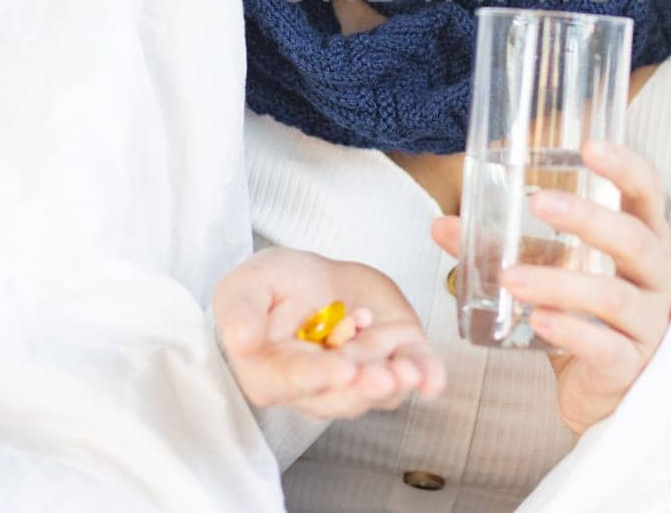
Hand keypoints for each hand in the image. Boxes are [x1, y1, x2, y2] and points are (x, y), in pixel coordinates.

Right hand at [212, 246, 446, 419]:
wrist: (319, 277)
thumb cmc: (275, 284)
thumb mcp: (248, 284)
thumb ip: (240, 310)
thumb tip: (238, 339)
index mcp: (272, 372)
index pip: (294, 380)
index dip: (318, 375)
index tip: (341, 367)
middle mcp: (317, 386)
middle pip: (340, 394)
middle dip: (364, 386)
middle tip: (383, 376)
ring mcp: (358, 377)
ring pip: (378, 389)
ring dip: (396, 382)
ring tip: (410, 371)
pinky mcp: (392, 360)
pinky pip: (412, 372)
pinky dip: (426, 375)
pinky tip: (433, 378)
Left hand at [429, 138, 670, 436]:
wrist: (606, 396)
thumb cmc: (588, 322)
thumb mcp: (552, 276)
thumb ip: (507, 249)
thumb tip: (443, 225)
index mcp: (643, 246)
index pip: (647, 196)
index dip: (625, 168)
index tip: (589, 146)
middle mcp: (656, 281)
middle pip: (635, 241)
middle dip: (587, 219)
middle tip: (538, 203)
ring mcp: (649, 326)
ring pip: (612, 296)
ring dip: (559, 282)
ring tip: (511, 278)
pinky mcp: (631, 367)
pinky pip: (605, 347)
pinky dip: (569, 330)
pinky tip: (537, 320)